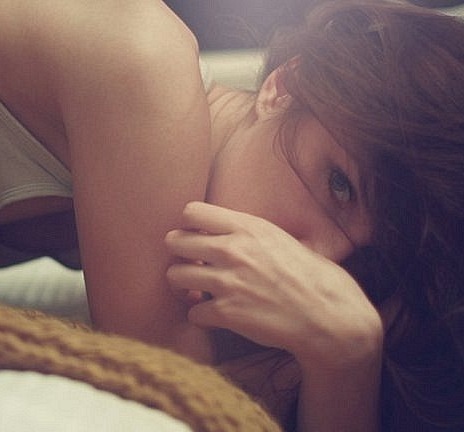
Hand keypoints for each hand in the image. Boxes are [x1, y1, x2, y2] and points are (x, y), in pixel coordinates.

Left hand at [165, 201, 382, 368]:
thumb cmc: (311, 275)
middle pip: (174, 240)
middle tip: (192, 264)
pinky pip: (192, 313)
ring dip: (183, 285)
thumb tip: (223, 232)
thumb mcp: (281, 238)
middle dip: (179, 253)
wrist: (328, 315)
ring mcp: (228, 281)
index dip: (188, 225)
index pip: (191, 211)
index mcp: (247, 227)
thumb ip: (249, 232)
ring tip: (198, 291)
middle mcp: (233, 249)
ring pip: (174, 276)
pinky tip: (215, 315)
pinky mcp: (227, 313)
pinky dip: (201, 316)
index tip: (197, 238)